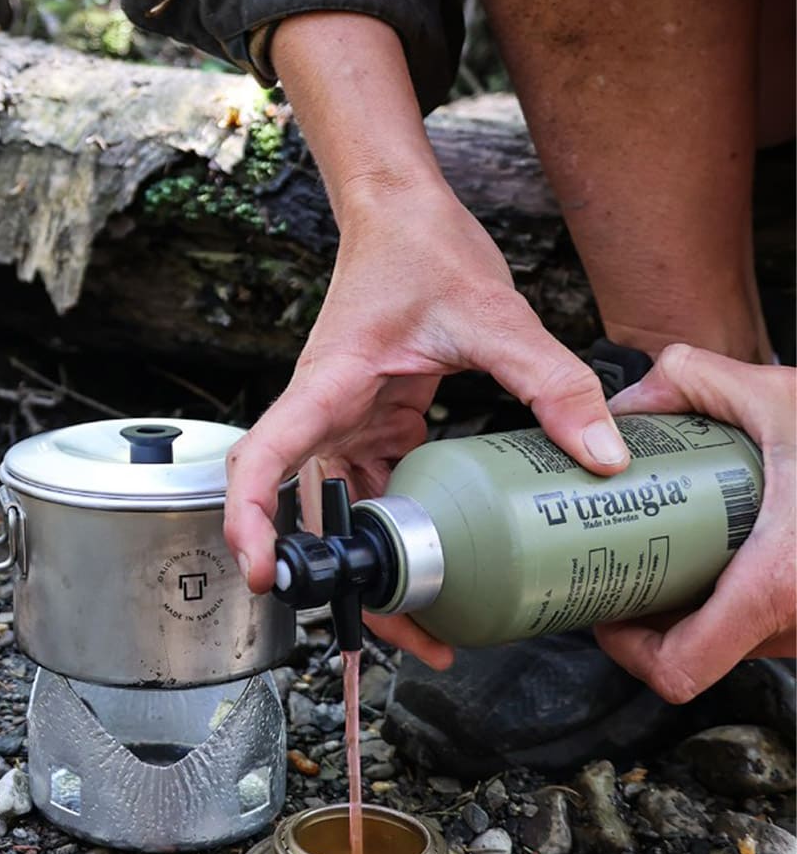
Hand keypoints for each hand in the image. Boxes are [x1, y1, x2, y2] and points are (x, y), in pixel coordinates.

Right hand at [224, 180, 625, 668]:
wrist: (405, 215)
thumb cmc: (419, 249)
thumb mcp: (494, 315)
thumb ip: (549, 381)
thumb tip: (602, 453)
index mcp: (327, 388)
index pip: (261, 461)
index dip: (251, 522)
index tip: (265, 572)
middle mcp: (323, 417)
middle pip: (308, 516)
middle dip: (345, 584)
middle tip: (410, 637)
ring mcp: (344, 427)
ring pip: (342, 516)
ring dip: (377, 568)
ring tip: (434, 619)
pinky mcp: (371, 428)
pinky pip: (375, 494)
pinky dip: (400, 532)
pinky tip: (440, 557)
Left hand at [595, 344, 795, 701]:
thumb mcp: (784, 398)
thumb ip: (696, 382)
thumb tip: (638, 397)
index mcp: (777, 586)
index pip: (676, 671)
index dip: (628, 650)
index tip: (611, 613)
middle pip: (698, 658)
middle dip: (657, 621)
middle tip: (632, 577)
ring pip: (737, 643)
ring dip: (700, 612)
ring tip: (674, 560)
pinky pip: (774, 627)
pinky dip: (742, 600)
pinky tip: (727, 558)